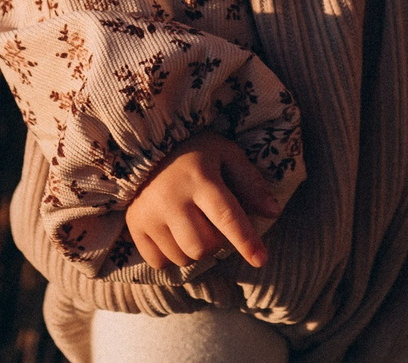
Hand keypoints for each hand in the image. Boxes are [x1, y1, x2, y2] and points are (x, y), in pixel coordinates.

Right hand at [124, 134, 280, 271]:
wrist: (146, 146)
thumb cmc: (194, 152)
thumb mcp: (226, 154)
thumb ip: (250, 182)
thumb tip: (272, 212)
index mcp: (200, 179)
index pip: (227, 217)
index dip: (246, 241)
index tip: (260, 260)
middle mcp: (172, 199)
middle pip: (204, 246)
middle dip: (216, 243)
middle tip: (213, 224)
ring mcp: (150, 215)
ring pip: (183, 258)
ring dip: (195, 250)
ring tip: (192, 225)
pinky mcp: (135, 226)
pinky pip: (159, 262)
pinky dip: (171, 255)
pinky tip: (172, 233)